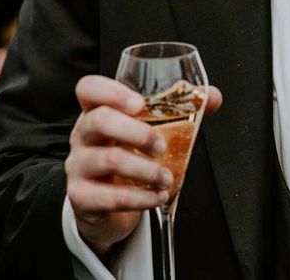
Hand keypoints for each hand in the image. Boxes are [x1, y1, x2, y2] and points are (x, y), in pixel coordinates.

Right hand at [65, 75, 221, 259]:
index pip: (89, 88)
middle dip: (138, 132)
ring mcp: (78, 166)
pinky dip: (141, 198)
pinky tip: (157, 197)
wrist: (104, 202)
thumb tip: (212, 95)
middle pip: (99, 120)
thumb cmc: (130, 154)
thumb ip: (181, 109)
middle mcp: (82, 134)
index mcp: (97, 110)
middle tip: (162, 147)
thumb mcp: (150, 129)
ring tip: (166, 178)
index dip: (111, 91)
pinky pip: (110, 197)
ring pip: (109, 160)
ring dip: (146, 170)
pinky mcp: (81, 197)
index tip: (139, 103)